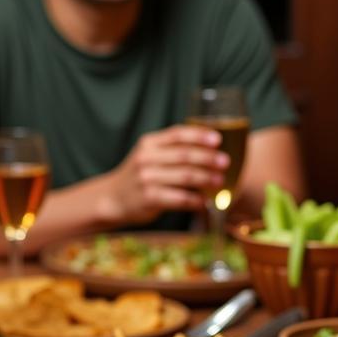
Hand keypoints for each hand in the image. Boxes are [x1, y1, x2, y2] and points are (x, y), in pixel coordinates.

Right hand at [101, 125, 228, 224]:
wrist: (112, 199)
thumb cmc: (138, 176)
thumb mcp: (148, 155)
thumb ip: (170, 148)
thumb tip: (209, 146)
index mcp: (148, 144)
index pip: (177, 134)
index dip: (199, 135)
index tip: (217, 140)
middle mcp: (146, 159)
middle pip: (184, 155)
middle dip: (208, 158)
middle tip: (225, 162)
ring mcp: (147, 179)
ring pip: (185, 176)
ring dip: (206, 178)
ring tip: (220, 181)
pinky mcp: (149, 199)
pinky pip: (179, 198)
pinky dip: (195, 200)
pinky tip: (205, 202)